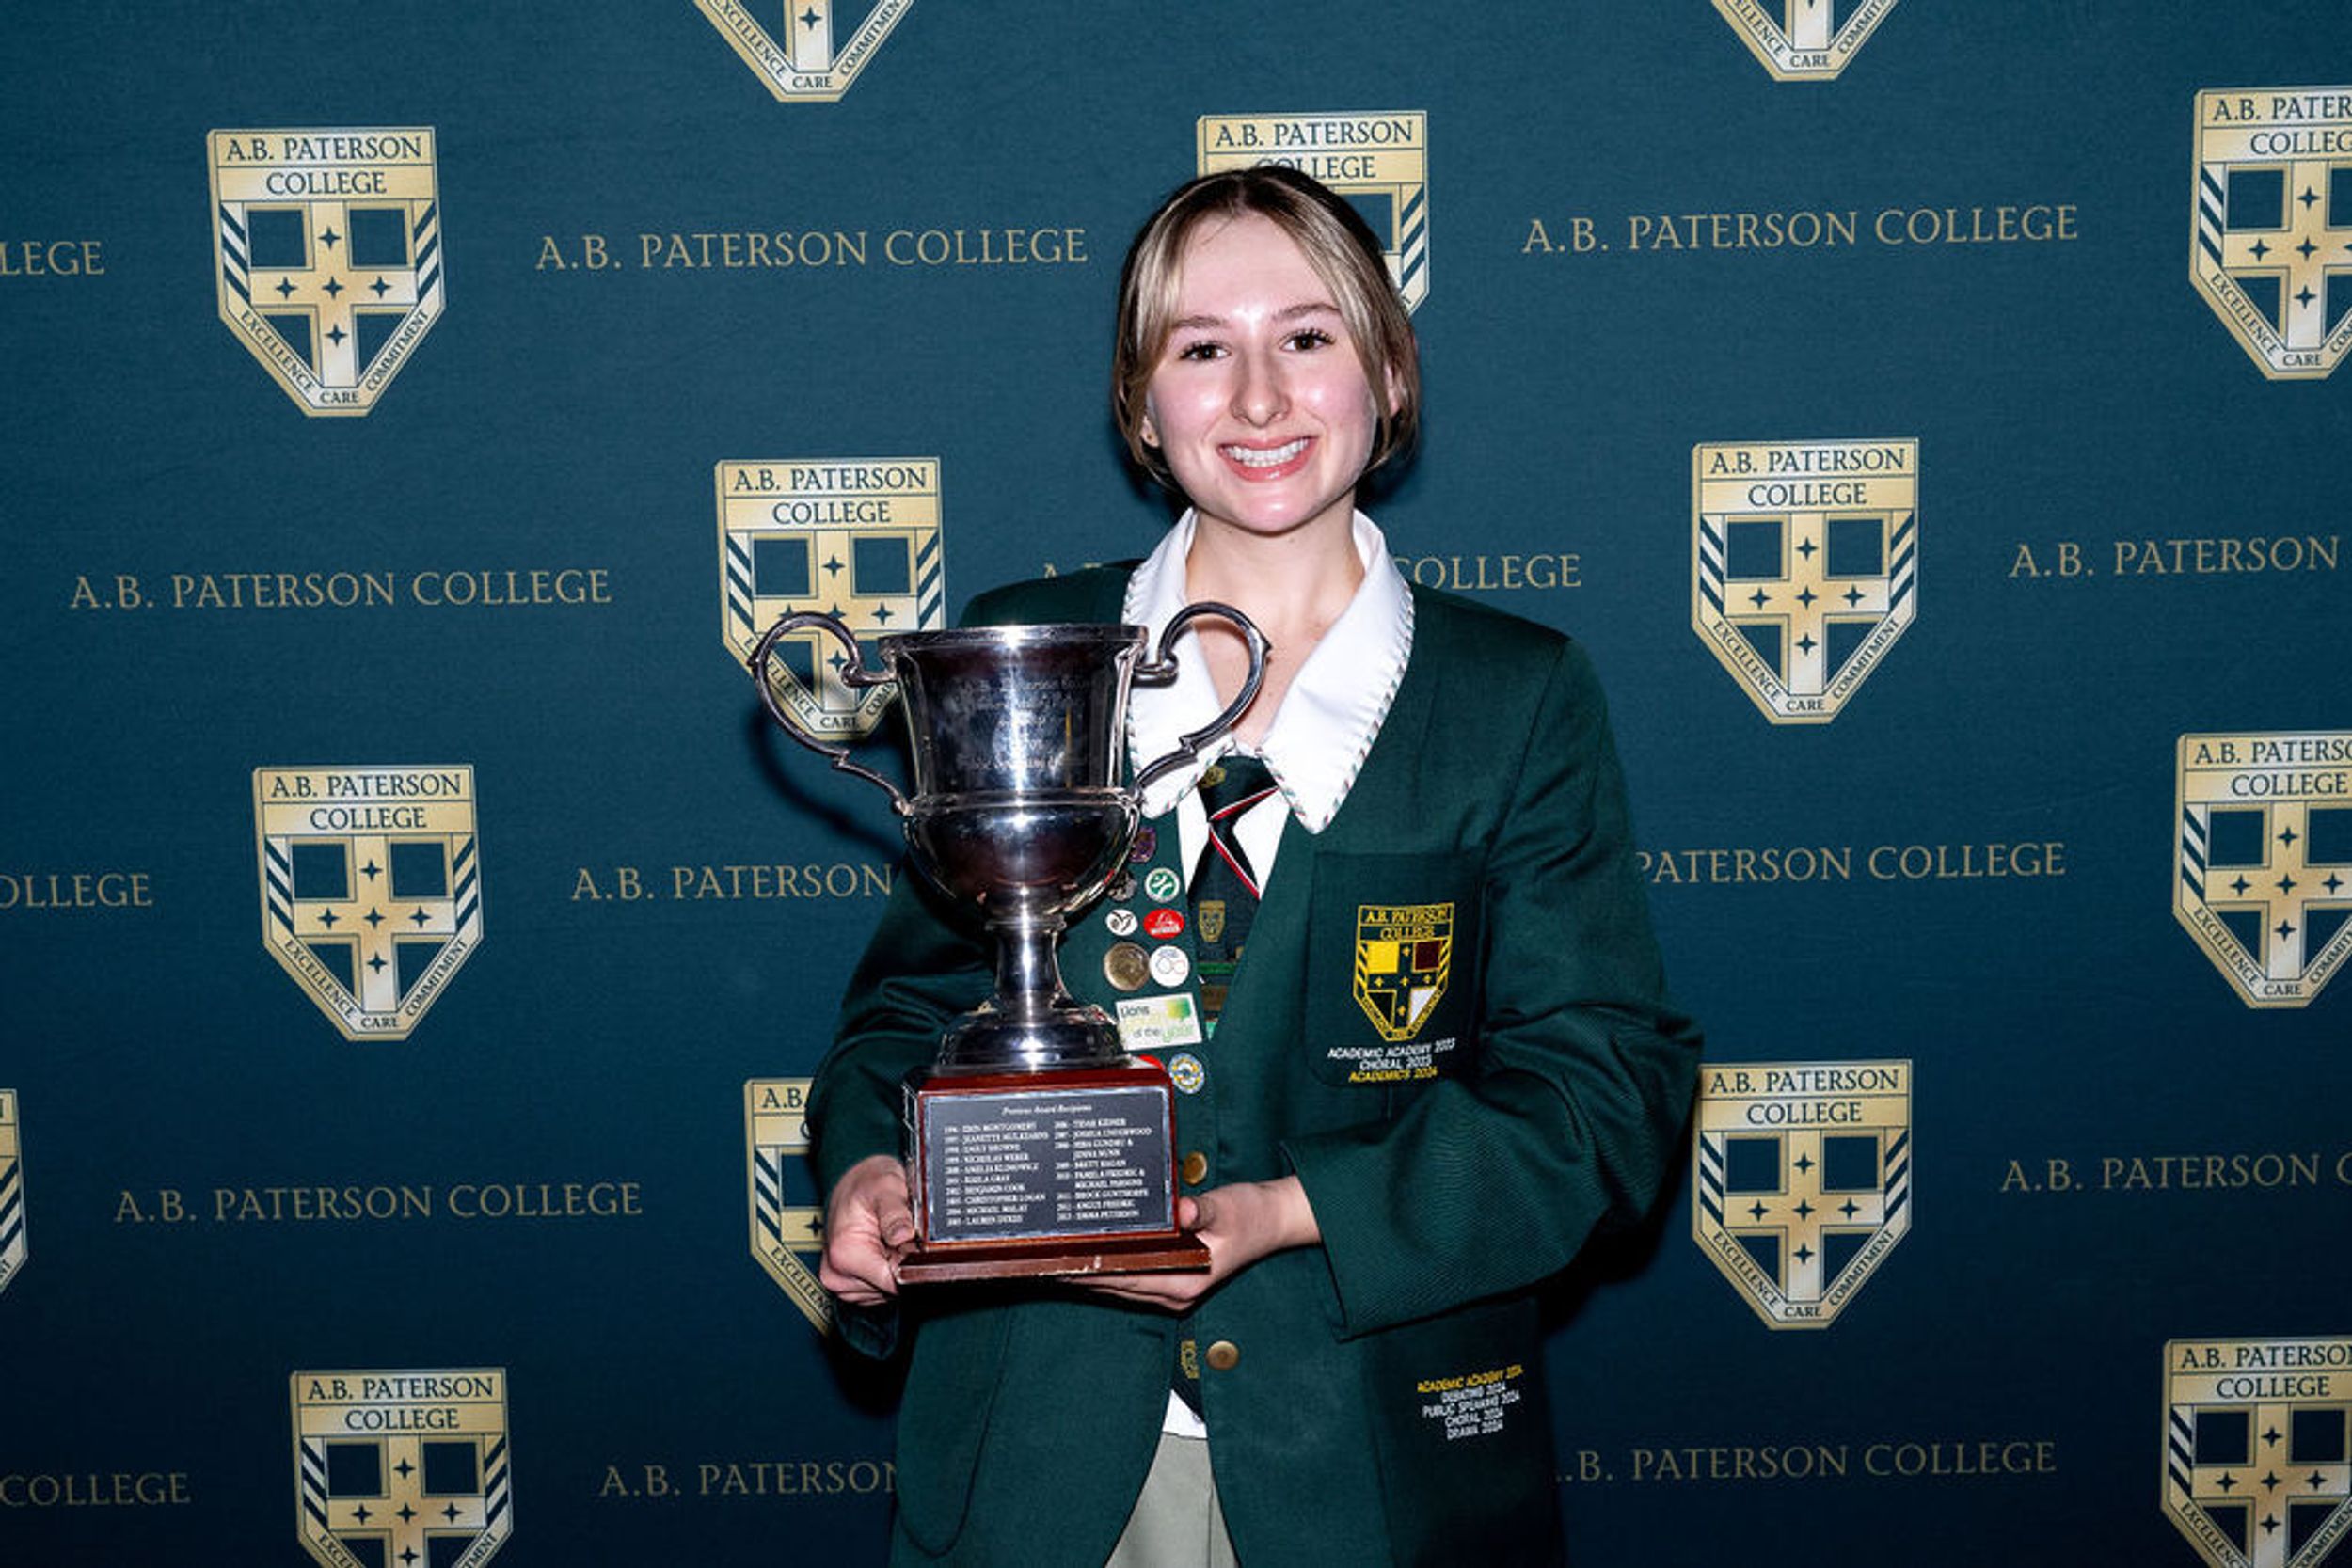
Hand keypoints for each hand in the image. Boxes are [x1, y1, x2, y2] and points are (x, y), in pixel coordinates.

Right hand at [818, 1153, 916, 1305]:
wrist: (852, 1183)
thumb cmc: (866, 1184)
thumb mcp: (886, 1187)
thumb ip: (896, 1213)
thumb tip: (904, 1236)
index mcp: (845, 1254)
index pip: (894, 1282)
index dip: (913, 1265)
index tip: (915, 1243)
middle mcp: (838, 1274)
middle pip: (891, 1288)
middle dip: (903, 1264)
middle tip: (901, 1236)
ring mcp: (842, 1282)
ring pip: (888, 1290)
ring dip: (896, 1267)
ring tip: (889, 1239)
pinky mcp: (850, 1285)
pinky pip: (881, 1288)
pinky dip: (888, 1270)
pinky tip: (884, 1248)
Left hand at [1079, 1176, 1319, 1311]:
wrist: (1273, 1220)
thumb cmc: (1252, 1214)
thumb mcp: (1228, 1208)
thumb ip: (1203, 1211)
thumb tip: (1182, 1211)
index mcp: (1187, 1281)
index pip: (1126, 1279)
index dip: (1091, 1272)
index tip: (1059, 1263)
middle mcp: (1176, 1293)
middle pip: (1116, 1287)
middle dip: (1081, 1274)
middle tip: (1043, 1260)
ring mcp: (1174, 1290)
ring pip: (1121, 1286)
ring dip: (1091, 1274)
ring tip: (1055, 1260)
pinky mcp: (1173, 1280)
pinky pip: (1132, 1279)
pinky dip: (1110, 1269)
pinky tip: (1089, 1256)